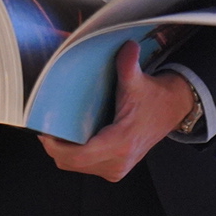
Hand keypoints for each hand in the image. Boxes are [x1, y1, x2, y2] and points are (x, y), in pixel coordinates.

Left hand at [37, 40, 195, 181]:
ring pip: (76, 166)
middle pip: (71, 163)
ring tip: (56, 131)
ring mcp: (117, 169)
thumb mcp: (138, 80)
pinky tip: (71, 138)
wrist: (171, 110)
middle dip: (55, 147)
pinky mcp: (116, 170)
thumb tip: (127, 45)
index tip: (44, 132)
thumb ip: (129, 64)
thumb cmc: (153, 97)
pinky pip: (86, 166)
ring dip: (63, 152)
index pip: (80, 155)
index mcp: (121, 142)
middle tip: (46, 127)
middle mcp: (119, 161)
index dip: (57, 146)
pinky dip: (74, 155)